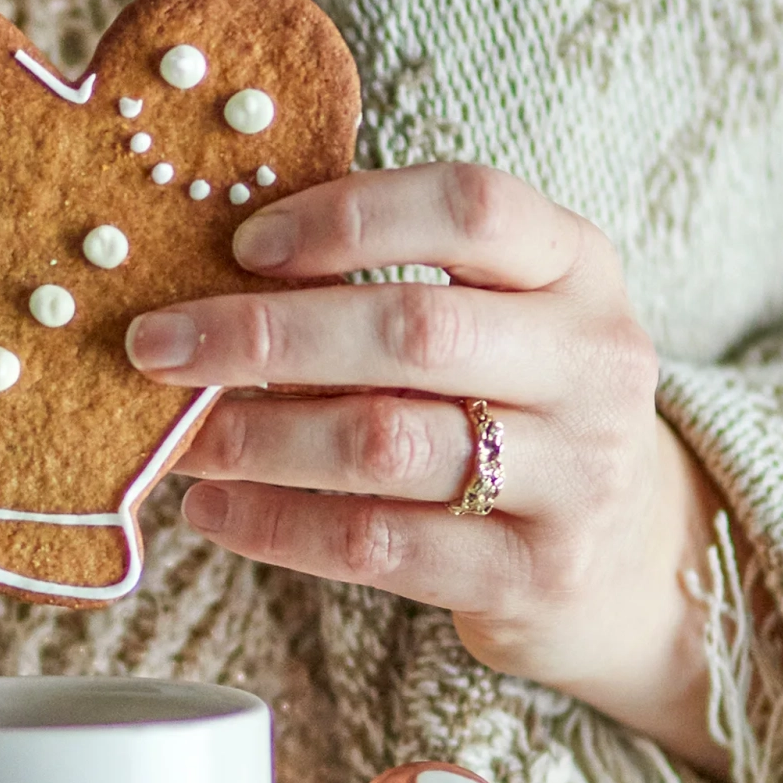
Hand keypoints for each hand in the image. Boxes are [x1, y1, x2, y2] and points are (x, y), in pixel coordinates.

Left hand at [126, 164, 727, 774]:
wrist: (626, 565)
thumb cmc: (521, 421)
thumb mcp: (497, 330)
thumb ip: (394, 296)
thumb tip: (216, 290)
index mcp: (579, 270)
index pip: (471, 208)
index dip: (348, 217)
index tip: (241, 246)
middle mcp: (593, 365)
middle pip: (413, 330)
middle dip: (262, 337)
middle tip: (156, 349)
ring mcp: (575, 476)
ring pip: (385, 444)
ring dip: (256, 439)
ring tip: (179, 441)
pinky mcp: (531, 574)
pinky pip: (378, 545)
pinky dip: (278, 527)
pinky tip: (215, 513)